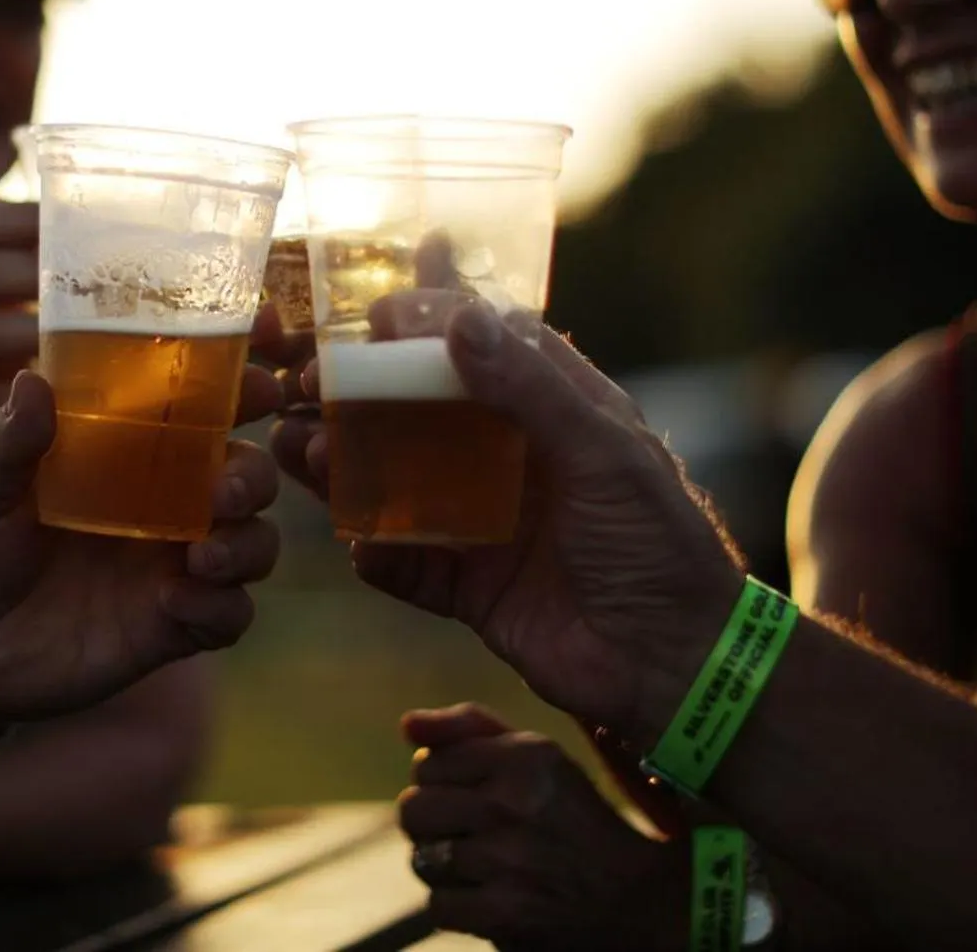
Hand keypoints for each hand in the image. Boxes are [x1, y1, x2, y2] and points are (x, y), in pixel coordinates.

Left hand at [0, 370, 282, 743]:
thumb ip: (6, 441)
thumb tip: (32, 378)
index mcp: (121, 455)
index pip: (197, 413)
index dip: (239, 393)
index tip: (258, 383)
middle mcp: (159, 505)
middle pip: (244, 476)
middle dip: (253, 476)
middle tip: (226, 489)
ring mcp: (168, 568)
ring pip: (253, 543)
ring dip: (247, 543)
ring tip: (204, 554)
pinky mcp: (169, 628)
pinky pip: (229, 616)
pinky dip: (221, 606)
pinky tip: (174, 602)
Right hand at [272, 300, 742, 735]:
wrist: (676, 666)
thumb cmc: (658, 545)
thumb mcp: (602, 453)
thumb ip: (531, 388)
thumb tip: (461, 317)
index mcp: (554, 412)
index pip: (483, 346)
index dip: (430, 321)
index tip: (376, 310)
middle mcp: (511, 459)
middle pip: (419, 411)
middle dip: (362, 394)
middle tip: (312, 381)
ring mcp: (484, 523)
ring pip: (397, 483)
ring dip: (347, 466)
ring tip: (300, 450)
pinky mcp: (468, 587)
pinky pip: (404, 562)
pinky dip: (374, 551)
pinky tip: (353, 541)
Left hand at [400, 704, 685, 949]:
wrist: (634, 899)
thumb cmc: (573, 820)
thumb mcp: (537, 757)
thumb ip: (470, 730)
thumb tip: (407, 725)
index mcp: (523, 756)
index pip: (427, 764)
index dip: (441, 785)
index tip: (473, 799)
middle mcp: (512, 802)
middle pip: (412, 810)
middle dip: (433, 825)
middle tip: (470, 835)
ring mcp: (505, 860)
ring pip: (421, 859)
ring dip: (445, 868)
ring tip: (484, 867)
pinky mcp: (503, 913)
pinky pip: (437, 905)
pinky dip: (458, 907)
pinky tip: (489, 897)